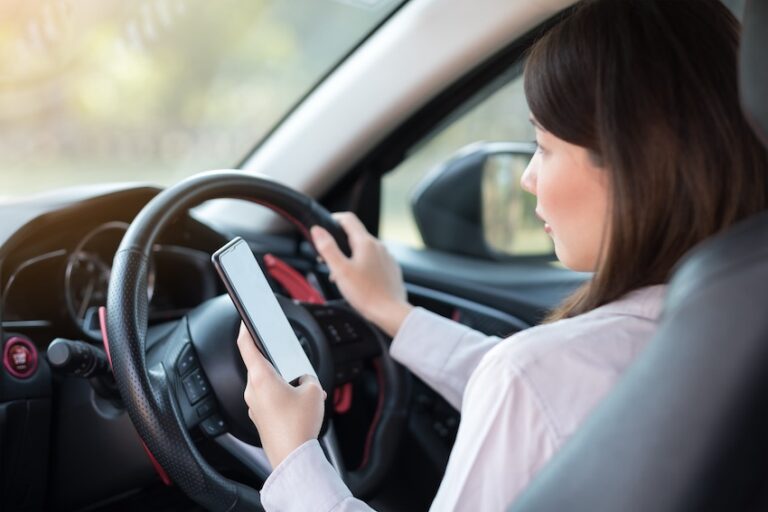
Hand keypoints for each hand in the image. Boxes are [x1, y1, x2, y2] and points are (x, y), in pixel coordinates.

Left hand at [236, 323, 325, 468]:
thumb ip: (308, 378)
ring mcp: (254, 406)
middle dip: (279, 364)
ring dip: (283, 383)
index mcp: (261, 377)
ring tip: (303, 391)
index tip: (245, 320)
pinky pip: (270, 400)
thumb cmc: (298, 426)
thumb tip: (305, 380)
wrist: (293, 457)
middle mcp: (253, 391)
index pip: (247, 346)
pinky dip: (283, 398)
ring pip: (267, 385)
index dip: (246, 330)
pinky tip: (299, 405)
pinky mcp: (260, 418)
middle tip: (292, 363)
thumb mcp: (313, 391)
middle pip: (261, 366)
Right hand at [311, 212, 412, 336]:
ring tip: (342, 276)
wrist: (390, 312)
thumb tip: (318, 231)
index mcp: (366, 243)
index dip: (334, 219)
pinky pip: (374, 262)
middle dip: (340, 245)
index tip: (326, 226)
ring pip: (365, 251)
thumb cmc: (366, 294)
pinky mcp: (391, 269)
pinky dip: (363, 266)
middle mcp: (379, 247)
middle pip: (356, 236)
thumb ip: (328, 248)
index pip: (348, 219)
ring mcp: (387, 258)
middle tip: (328, 259)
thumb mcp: (341, 270)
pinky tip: (358, 282)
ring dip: (351, 258)